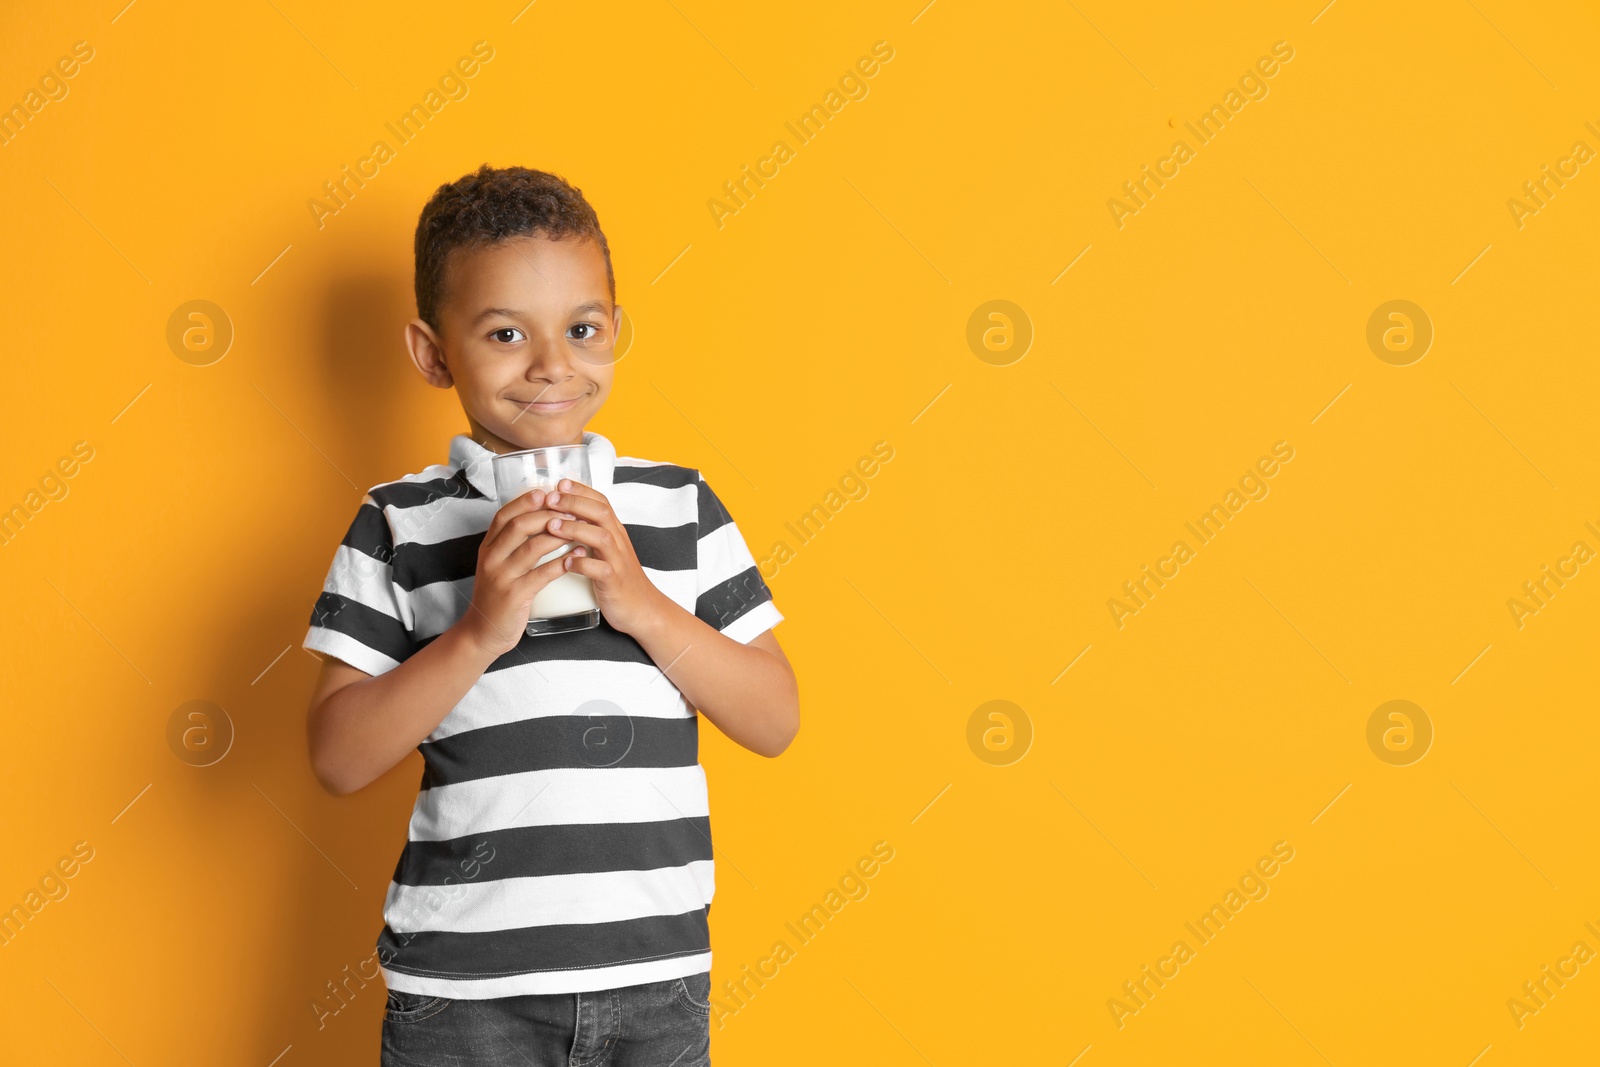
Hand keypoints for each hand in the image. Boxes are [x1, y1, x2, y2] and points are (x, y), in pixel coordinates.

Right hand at [455, 488, 574, 657]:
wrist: (483, 633)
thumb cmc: (498, 597)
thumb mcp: (498, 566)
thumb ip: (512, 545)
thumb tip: (539, 520)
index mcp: (488, 548)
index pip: (503, 516)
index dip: (524, 501)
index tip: (547, 492)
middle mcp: (491, 559)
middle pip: (518, 526)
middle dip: (546, 514)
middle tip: (570, 509)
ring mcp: (501, 577)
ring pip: (531, 548)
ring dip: (558, 536)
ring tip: (579, 529)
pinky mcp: (514, 596)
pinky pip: (541, 575)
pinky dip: (561, 563)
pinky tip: (577, 556)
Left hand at [544, 479, 668, 636]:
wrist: (643, 609)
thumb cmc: (618, 579)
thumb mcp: (607, 551)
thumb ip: (592, 533)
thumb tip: (565, 516)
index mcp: (615, 532)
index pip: (601, 502)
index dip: (581, 490)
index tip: (559, 483)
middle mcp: (619, 542)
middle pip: (601, 512)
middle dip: (575, 502)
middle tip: (550, 499)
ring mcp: (618, 561)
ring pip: (601, 537)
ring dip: (575, 528)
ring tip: (552, 526)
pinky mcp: (615, 582)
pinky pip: (600, 570)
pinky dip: (582, 564)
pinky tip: (566, 563)